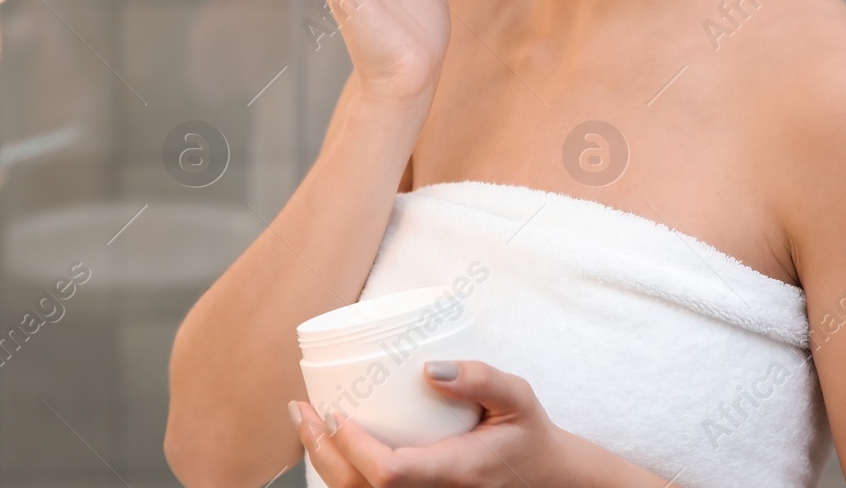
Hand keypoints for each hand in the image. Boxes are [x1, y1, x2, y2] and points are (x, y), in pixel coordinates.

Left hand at [288, 360, 583, 487]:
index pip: (388, 473)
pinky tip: (330, 444)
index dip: (353, 447)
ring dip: (322, 462)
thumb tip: (431, 368)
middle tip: (302, 409)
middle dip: (321, 450)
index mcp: (456, 474)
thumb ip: (482, 379)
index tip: (335, 413)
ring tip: (307, 421)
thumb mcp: (518, 398)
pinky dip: (340, 473)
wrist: (543, 479)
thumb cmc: (527, 436)